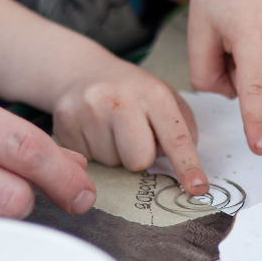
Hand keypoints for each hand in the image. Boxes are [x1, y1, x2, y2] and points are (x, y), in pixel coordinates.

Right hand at [49, 55, 208, 195]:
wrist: (83, 73)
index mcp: (153, 95)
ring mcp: (88, 112)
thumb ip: (181, 132)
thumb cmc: (132, 93)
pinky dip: (95, 153)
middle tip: (134, 136)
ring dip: (116, 154)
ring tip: (111, 129)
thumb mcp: (165, 99)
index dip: (187, 166)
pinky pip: (88, 163)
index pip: (175, 138)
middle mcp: (119, 100)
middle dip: (141, 157)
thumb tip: (184, 170)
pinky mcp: (64, 125)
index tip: (197, 188)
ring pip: (112, 165)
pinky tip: (94, 131)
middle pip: (139, 161)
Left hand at [183, 0, 261, 154]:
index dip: (255, 123)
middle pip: (255, 88)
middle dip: (236, 74)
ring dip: (251, 64)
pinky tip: (257, 25)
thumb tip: (232, 96)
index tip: (259, 148)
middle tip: (223, 37)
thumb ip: (205, 76)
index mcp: (255, 40)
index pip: (253, 92)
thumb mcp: (197, 34)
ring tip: (242, 25)